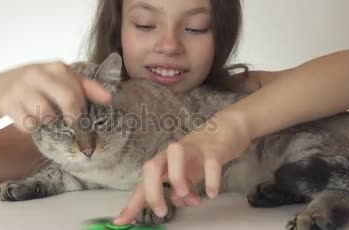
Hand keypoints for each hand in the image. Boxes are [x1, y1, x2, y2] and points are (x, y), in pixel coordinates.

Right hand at [0, 61, 110, 131]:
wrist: (2, 85)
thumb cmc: (40, 84)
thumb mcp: (62, 79)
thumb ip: (87, 87)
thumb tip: (109, 98)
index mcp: (56, 67)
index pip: (78, 91)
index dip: (82, 108)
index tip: (81, 117)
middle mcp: (38, 74)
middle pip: (67, 101)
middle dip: (73, 118)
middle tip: (71, 125)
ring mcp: (21, 88)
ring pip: (46, 115)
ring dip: (48, 122)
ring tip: (45, 116)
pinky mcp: (8, 103)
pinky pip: (29, 125)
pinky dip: (31, 127)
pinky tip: (29, 118)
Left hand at [113, 112, 251, 224]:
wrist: (227, 128)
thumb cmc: (202, 153)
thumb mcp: (190, 174)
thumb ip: (182, 189)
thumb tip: (178, 201)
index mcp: (165, 162)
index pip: (144, 183)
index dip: (132, 203)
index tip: (120, 221)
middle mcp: (173, 154)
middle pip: (152, 167)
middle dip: (152, 191)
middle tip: (161, 211)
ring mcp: (193, 148)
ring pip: (175, 155)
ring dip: (177, 177)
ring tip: (186, 195)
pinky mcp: (214, 149)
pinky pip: (210, 162)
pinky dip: (210, 179)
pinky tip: (212, 193)